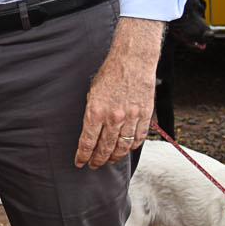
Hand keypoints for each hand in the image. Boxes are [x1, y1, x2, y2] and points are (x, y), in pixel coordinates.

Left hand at [75, 20, 162, 167]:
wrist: (132, 60)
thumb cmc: (110, 74)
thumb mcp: (92, 92)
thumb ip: (92, 113)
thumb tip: (90, 132)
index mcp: (96, 111)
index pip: (87, 142)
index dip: (82, 156)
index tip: (79, 162)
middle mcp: (113, 118)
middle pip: (105, 148)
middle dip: (97, 160)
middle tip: (94, 165)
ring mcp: (131, 118)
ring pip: (122, 147)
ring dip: (114, 156)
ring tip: (109, 160)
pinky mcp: (145, 115)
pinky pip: (139, 137)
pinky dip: (132, 146)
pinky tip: (127, 149)